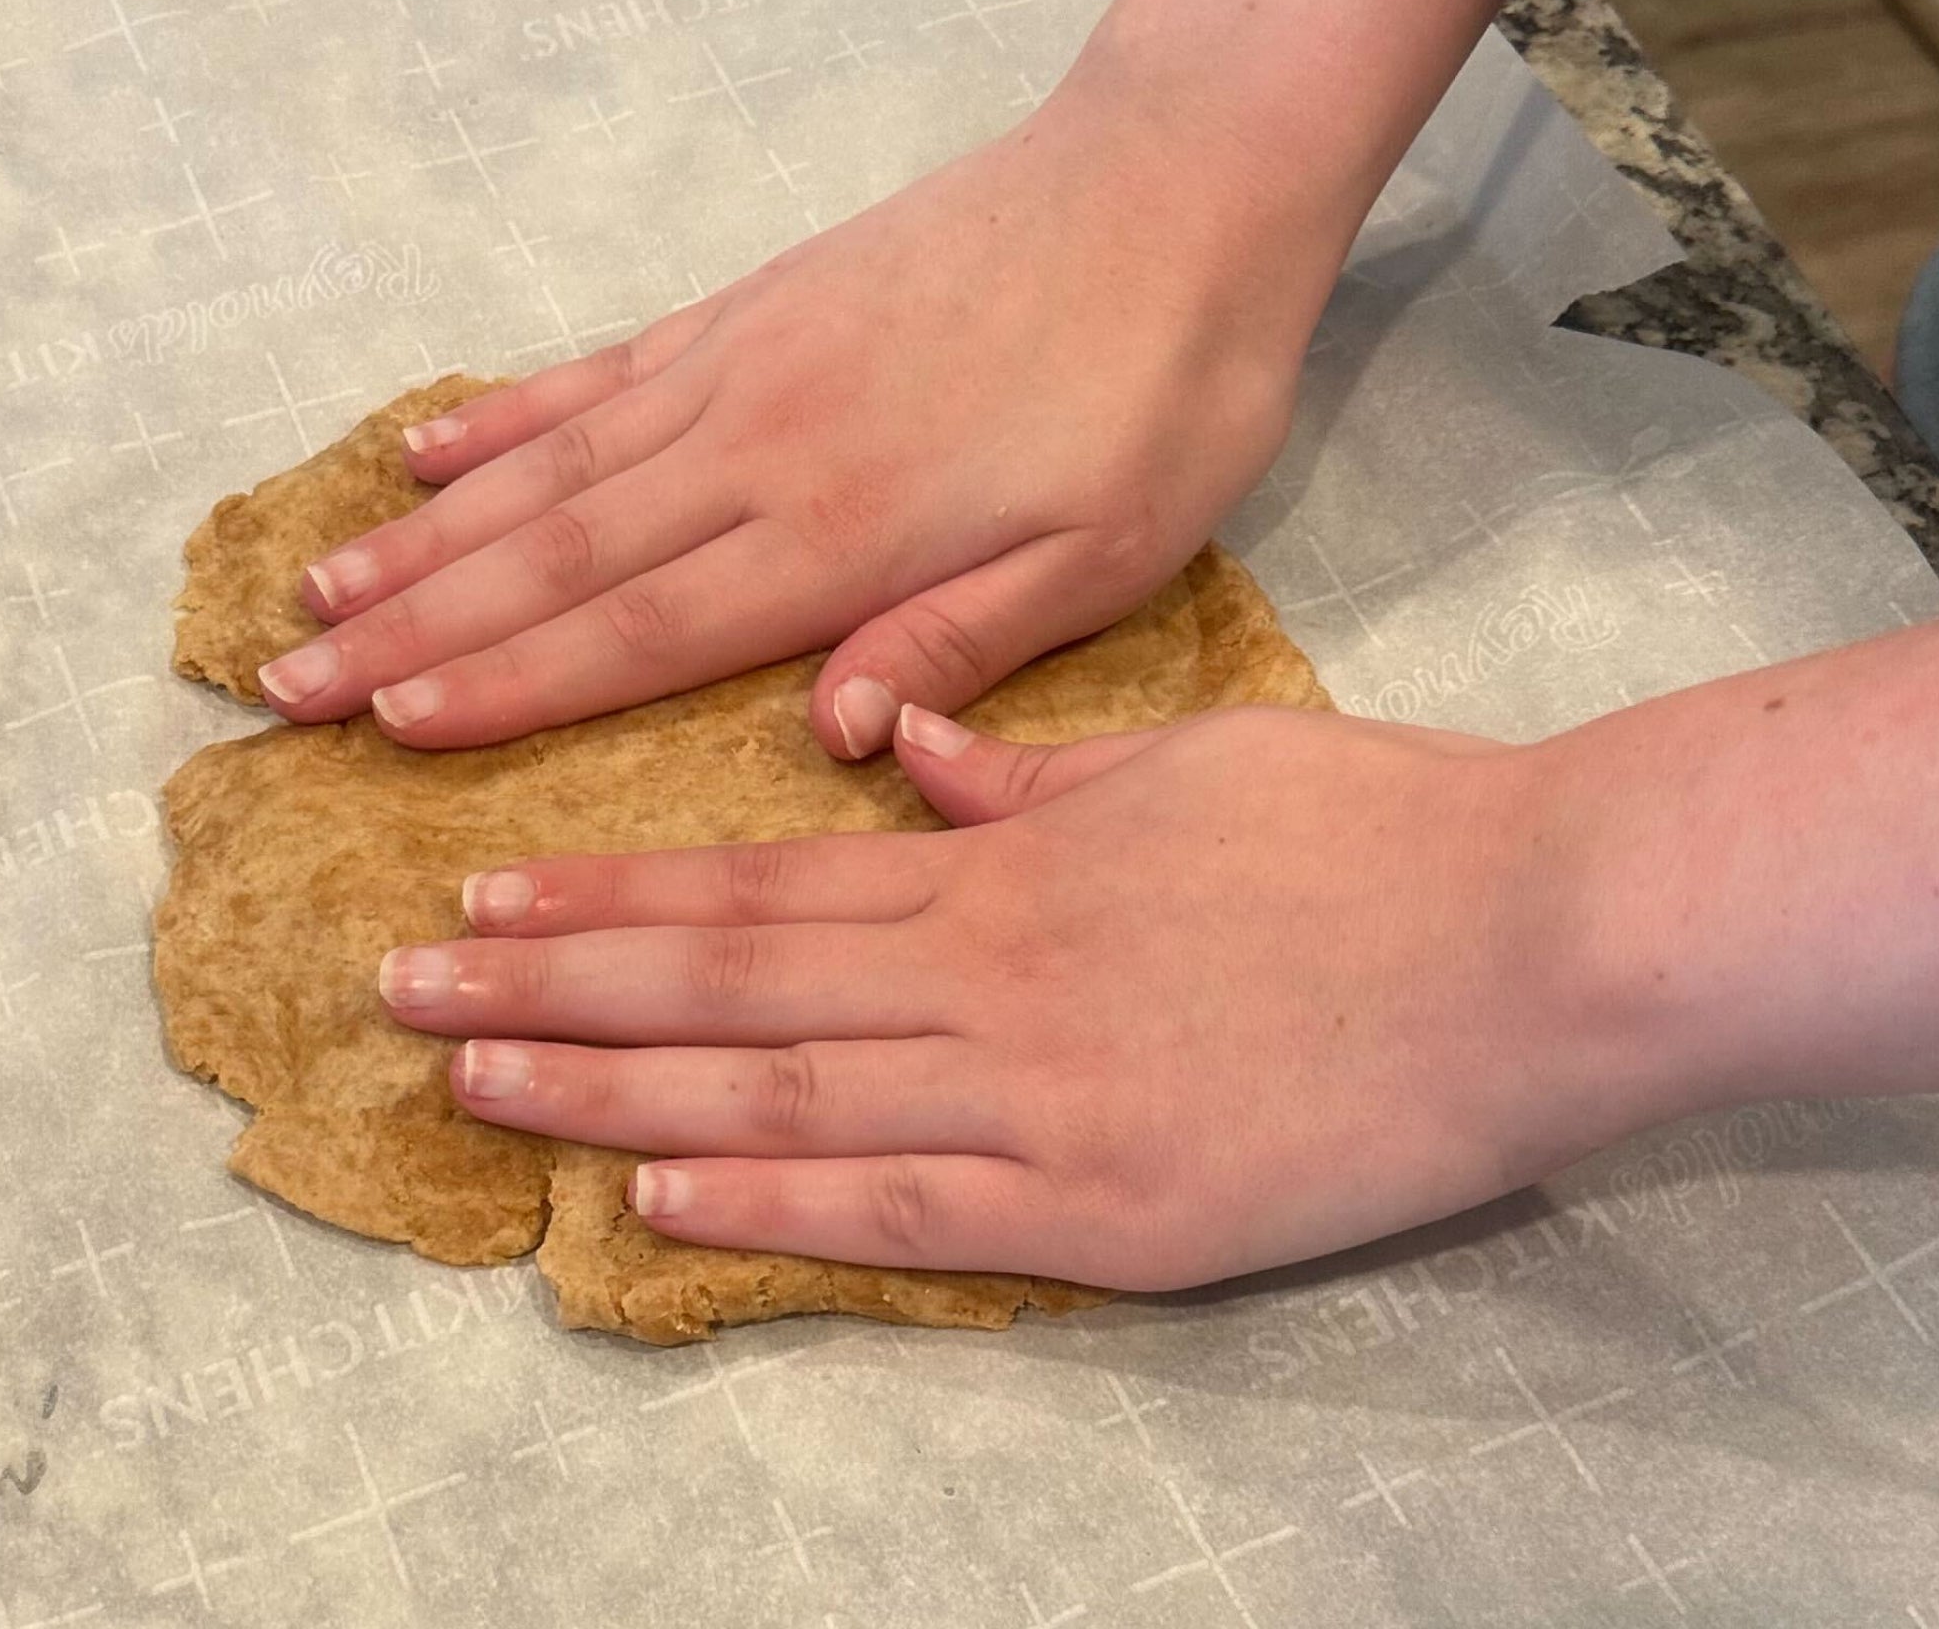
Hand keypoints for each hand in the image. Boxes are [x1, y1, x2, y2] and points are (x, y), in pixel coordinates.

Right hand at [253, 90, 1339, 755]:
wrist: (1175, 179)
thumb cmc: (1162, 391)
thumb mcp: (1109, 555)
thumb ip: (960, 643)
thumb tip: (833, 739)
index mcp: (841, 537)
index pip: (636, 634)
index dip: (500, 686)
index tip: (381, 725)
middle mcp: (757, 451)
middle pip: (553, 558)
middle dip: (410, 628)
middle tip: (283, 682)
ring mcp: (742, 367)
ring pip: (552, 470)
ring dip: (428, 536)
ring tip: (315, 585)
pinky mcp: (754, 305)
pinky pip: (601, 374)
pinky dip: (508, 417)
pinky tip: (433, 449)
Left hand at [371, 703, 1684, 1290]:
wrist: (1541, 937)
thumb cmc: (1375, 832)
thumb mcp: (1179, 761)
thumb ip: (1018, 771)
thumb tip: (886, 729)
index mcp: (1000, 864)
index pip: (756, 883)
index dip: (607, 896)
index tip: (484, 895)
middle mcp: (984, 973)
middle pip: (726, 982)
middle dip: (551, 986)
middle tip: (397, 989)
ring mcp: (1039, 1093)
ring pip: (777, 1090)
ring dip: (608, 1086)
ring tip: (469, 1080)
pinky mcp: (1110, 1204)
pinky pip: (904, 1208)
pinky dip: (770, 1203)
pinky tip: (653, 1195)